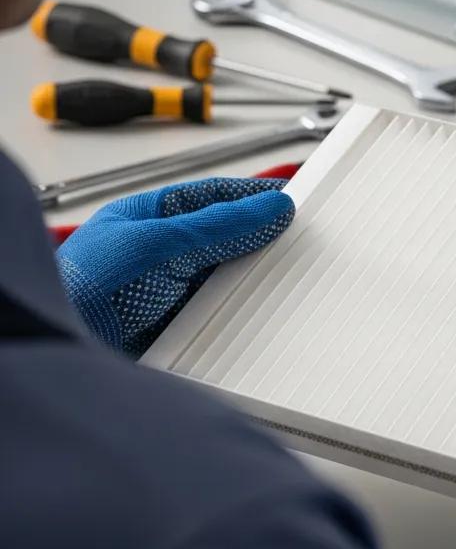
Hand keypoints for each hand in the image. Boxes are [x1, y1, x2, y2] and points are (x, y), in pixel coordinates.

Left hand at [57, 177, 293, 357]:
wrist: (63, 351)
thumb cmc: (82, 290)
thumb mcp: (155, 246)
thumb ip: (217, 228)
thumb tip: (271, 209)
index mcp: (148, 220)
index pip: (212, 198)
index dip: (252, 197)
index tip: (290, 201)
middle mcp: (161, 255)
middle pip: (225, 240)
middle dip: (260, 240)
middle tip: (299, 241)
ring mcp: (170, 293)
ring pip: (227, 279)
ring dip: (252, 282)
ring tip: (286, 279)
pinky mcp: (180, 329)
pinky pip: (222, 317)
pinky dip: (243, 316)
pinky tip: (260, 314)